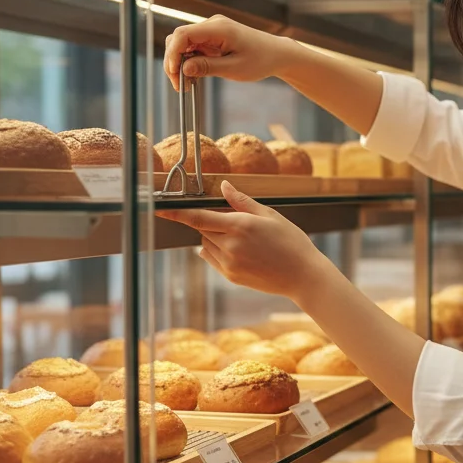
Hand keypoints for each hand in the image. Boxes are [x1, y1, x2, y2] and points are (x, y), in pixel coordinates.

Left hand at [157, 182, 325, 300]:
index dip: (176, 213)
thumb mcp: (270, 215)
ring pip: (205, 244)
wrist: (303, 276)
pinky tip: (242, 252)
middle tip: (238, 224)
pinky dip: (218, 252)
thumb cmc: (291, 242)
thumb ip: (242, 201)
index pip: (198, 217)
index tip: (160, 209)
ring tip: (244, 241)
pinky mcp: (230, 276)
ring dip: (214, 238)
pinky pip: (212, 258)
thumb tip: (224, 186)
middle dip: (212, 223)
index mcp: (240, 226)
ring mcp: (229, 263)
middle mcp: (231, 245)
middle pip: (203, 229)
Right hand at [163, 15, 291, 90]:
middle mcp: (212, 24)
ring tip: (187, 84)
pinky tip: (194, 76)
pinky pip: (194, 46)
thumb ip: (208, 67)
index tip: (174, 74)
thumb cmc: (260, 60)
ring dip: (181, 62)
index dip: (173, 54)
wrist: (277, 54)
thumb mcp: (234, 68)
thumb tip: (183, 69)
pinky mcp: (213, 36)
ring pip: (184, 43)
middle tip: (180, 85)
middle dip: (174, 61)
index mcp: (219, 28)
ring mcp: (212, 29)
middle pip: (179, 38)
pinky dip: (190, 60)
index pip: (183, 34)